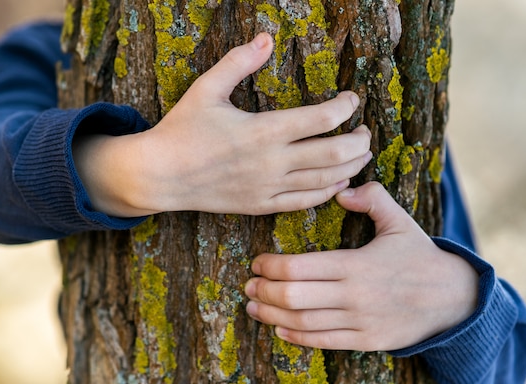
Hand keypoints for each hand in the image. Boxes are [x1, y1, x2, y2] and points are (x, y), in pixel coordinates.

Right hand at [73, 33, 370, 216]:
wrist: (160, 176)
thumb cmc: (182, 129)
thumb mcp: (207, 89)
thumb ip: (239, 62)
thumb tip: (267, 38)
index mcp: (264, 130)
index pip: (322, 118)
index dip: (346, 107)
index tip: (352, 99)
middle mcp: (272, 162)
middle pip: (334, 154)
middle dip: (359, 141)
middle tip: (364, 130)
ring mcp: (268, 187)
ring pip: (326, 181)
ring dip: (351, 166)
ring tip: (361, 153)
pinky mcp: (262, 205)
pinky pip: (305, 202)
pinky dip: (328, 192)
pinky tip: (339, 182)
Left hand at [245, 182, 478, 351]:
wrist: (452, 299)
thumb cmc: (420, 257)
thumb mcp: (400, 222)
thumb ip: (373, 199)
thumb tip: (342, 190)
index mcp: (356, 264)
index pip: (300, 267)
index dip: (271, 266)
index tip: (258, 262)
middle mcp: (353, 296)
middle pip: (293, 297)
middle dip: (264, 292)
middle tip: (248, 285)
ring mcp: (359, 322)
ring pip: (302, 323)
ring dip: (271, 316)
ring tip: (253, 306)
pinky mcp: (365, 341)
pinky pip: (322, 342)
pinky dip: (296, 336)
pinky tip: (279, 328)